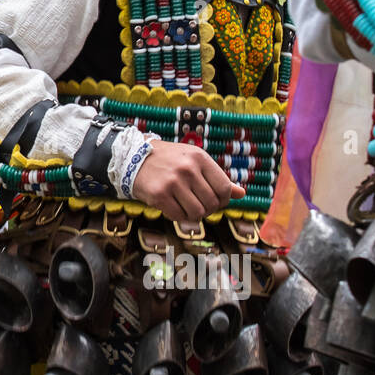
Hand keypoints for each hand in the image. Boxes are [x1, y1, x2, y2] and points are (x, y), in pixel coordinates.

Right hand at [131, 138, 245, 224]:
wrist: (133, 158)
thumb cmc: (169, 160)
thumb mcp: (194, 161)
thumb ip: (217, 177)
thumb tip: (241, 194)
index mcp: (199, 158)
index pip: (224, 188)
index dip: (223, 200)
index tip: (215, 201)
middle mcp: (188, 169)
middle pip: (212, 203)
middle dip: (207, 209)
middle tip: (198, 205)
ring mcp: (173, 182)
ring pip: (197, 213)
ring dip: (193, 214)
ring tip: (185, 206)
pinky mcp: (159, 195)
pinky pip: (178, 216)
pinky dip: (178, 216)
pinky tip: (172, 206)